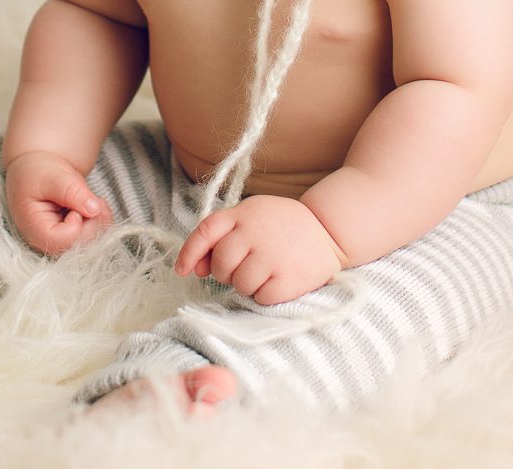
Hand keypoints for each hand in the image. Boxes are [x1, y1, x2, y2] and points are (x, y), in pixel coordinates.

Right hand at [4, 149, 110, 255]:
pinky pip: (95, 237)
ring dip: (100, 220)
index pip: (65, 239)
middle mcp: (48, 242)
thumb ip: (72, 192)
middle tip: (92, 197)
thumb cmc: (39, 173)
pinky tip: (94, 205)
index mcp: (35, 229)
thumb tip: (94, 209)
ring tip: (93, 199)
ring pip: (91, 243)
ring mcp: (61, 242)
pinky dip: (101, 221)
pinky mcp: (72, 238)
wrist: (37, 171)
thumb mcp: (53, 176)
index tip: (74, 201)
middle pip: (80, 244)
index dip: (77, 220)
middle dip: (93, 220)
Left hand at [174, 194, 346, 304]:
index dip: (189, 253)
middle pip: (221, 264)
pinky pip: (260, 298)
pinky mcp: (288, 278)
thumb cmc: (283, 227)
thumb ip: (222, 236)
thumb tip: (195, 269)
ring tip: (266, 271)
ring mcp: (272, 256)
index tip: (183, 271)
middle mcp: (255, 232)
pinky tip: (279, 280)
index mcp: (243, 213)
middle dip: (227, 273)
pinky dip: (266, 295)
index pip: (205, 231)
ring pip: (239, 284)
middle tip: (246, 267)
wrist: (330, 230)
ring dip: (248, 285)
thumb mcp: (252, 218)